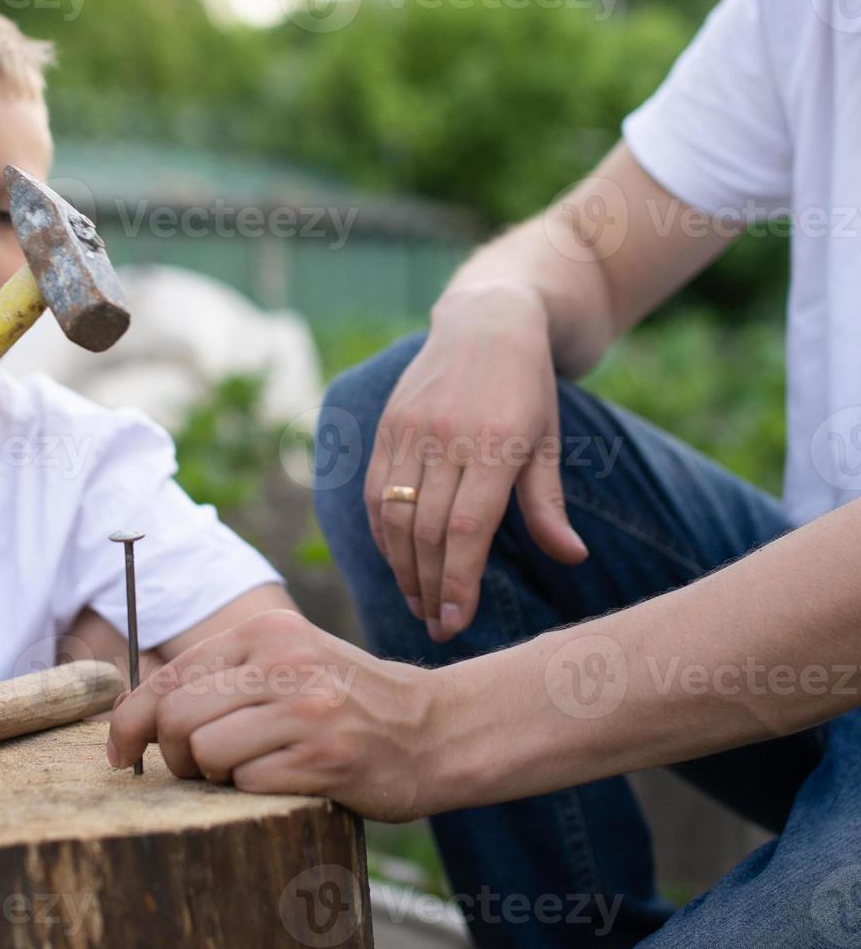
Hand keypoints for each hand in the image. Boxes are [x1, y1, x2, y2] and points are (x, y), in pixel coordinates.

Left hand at [106, 610, 446, 822]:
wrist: (435, 729)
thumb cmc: (345, 702)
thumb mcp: (287, 664)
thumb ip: (217, 678)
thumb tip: (127, 709)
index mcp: (267, 631)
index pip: (169, 675)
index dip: (130, 720)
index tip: (120, 752)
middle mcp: (285, 662)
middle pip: (175, 716)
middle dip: (171, 754)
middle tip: (195, 767)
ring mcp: (306, 710)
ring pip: (204, 751)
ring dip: (213, 776)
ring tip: (249, 770)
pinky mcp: (324, 759)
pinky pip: (247, 785)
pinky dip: (252, 793)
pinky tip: (286, 781)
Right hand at [366, 288, 586, 641]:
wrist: (486, 320)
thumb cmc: (526, 387)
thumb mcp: (547, 439)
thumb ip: (548, 503)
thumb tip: (573, 557)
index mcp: (494, 441)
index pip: (466, 529)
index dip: (457, 582)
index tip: (456, 623)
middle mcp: (445, 436)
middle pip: (425, 530)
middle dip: (429, 587)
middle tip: (438, 628)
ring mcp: (409, 430)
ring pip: (393, 516)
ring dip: (402, 568)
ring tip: (418, 603)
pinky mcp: (386, 427)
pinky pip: (375, 492)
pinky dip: (383, 534)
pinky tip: (398, 562)